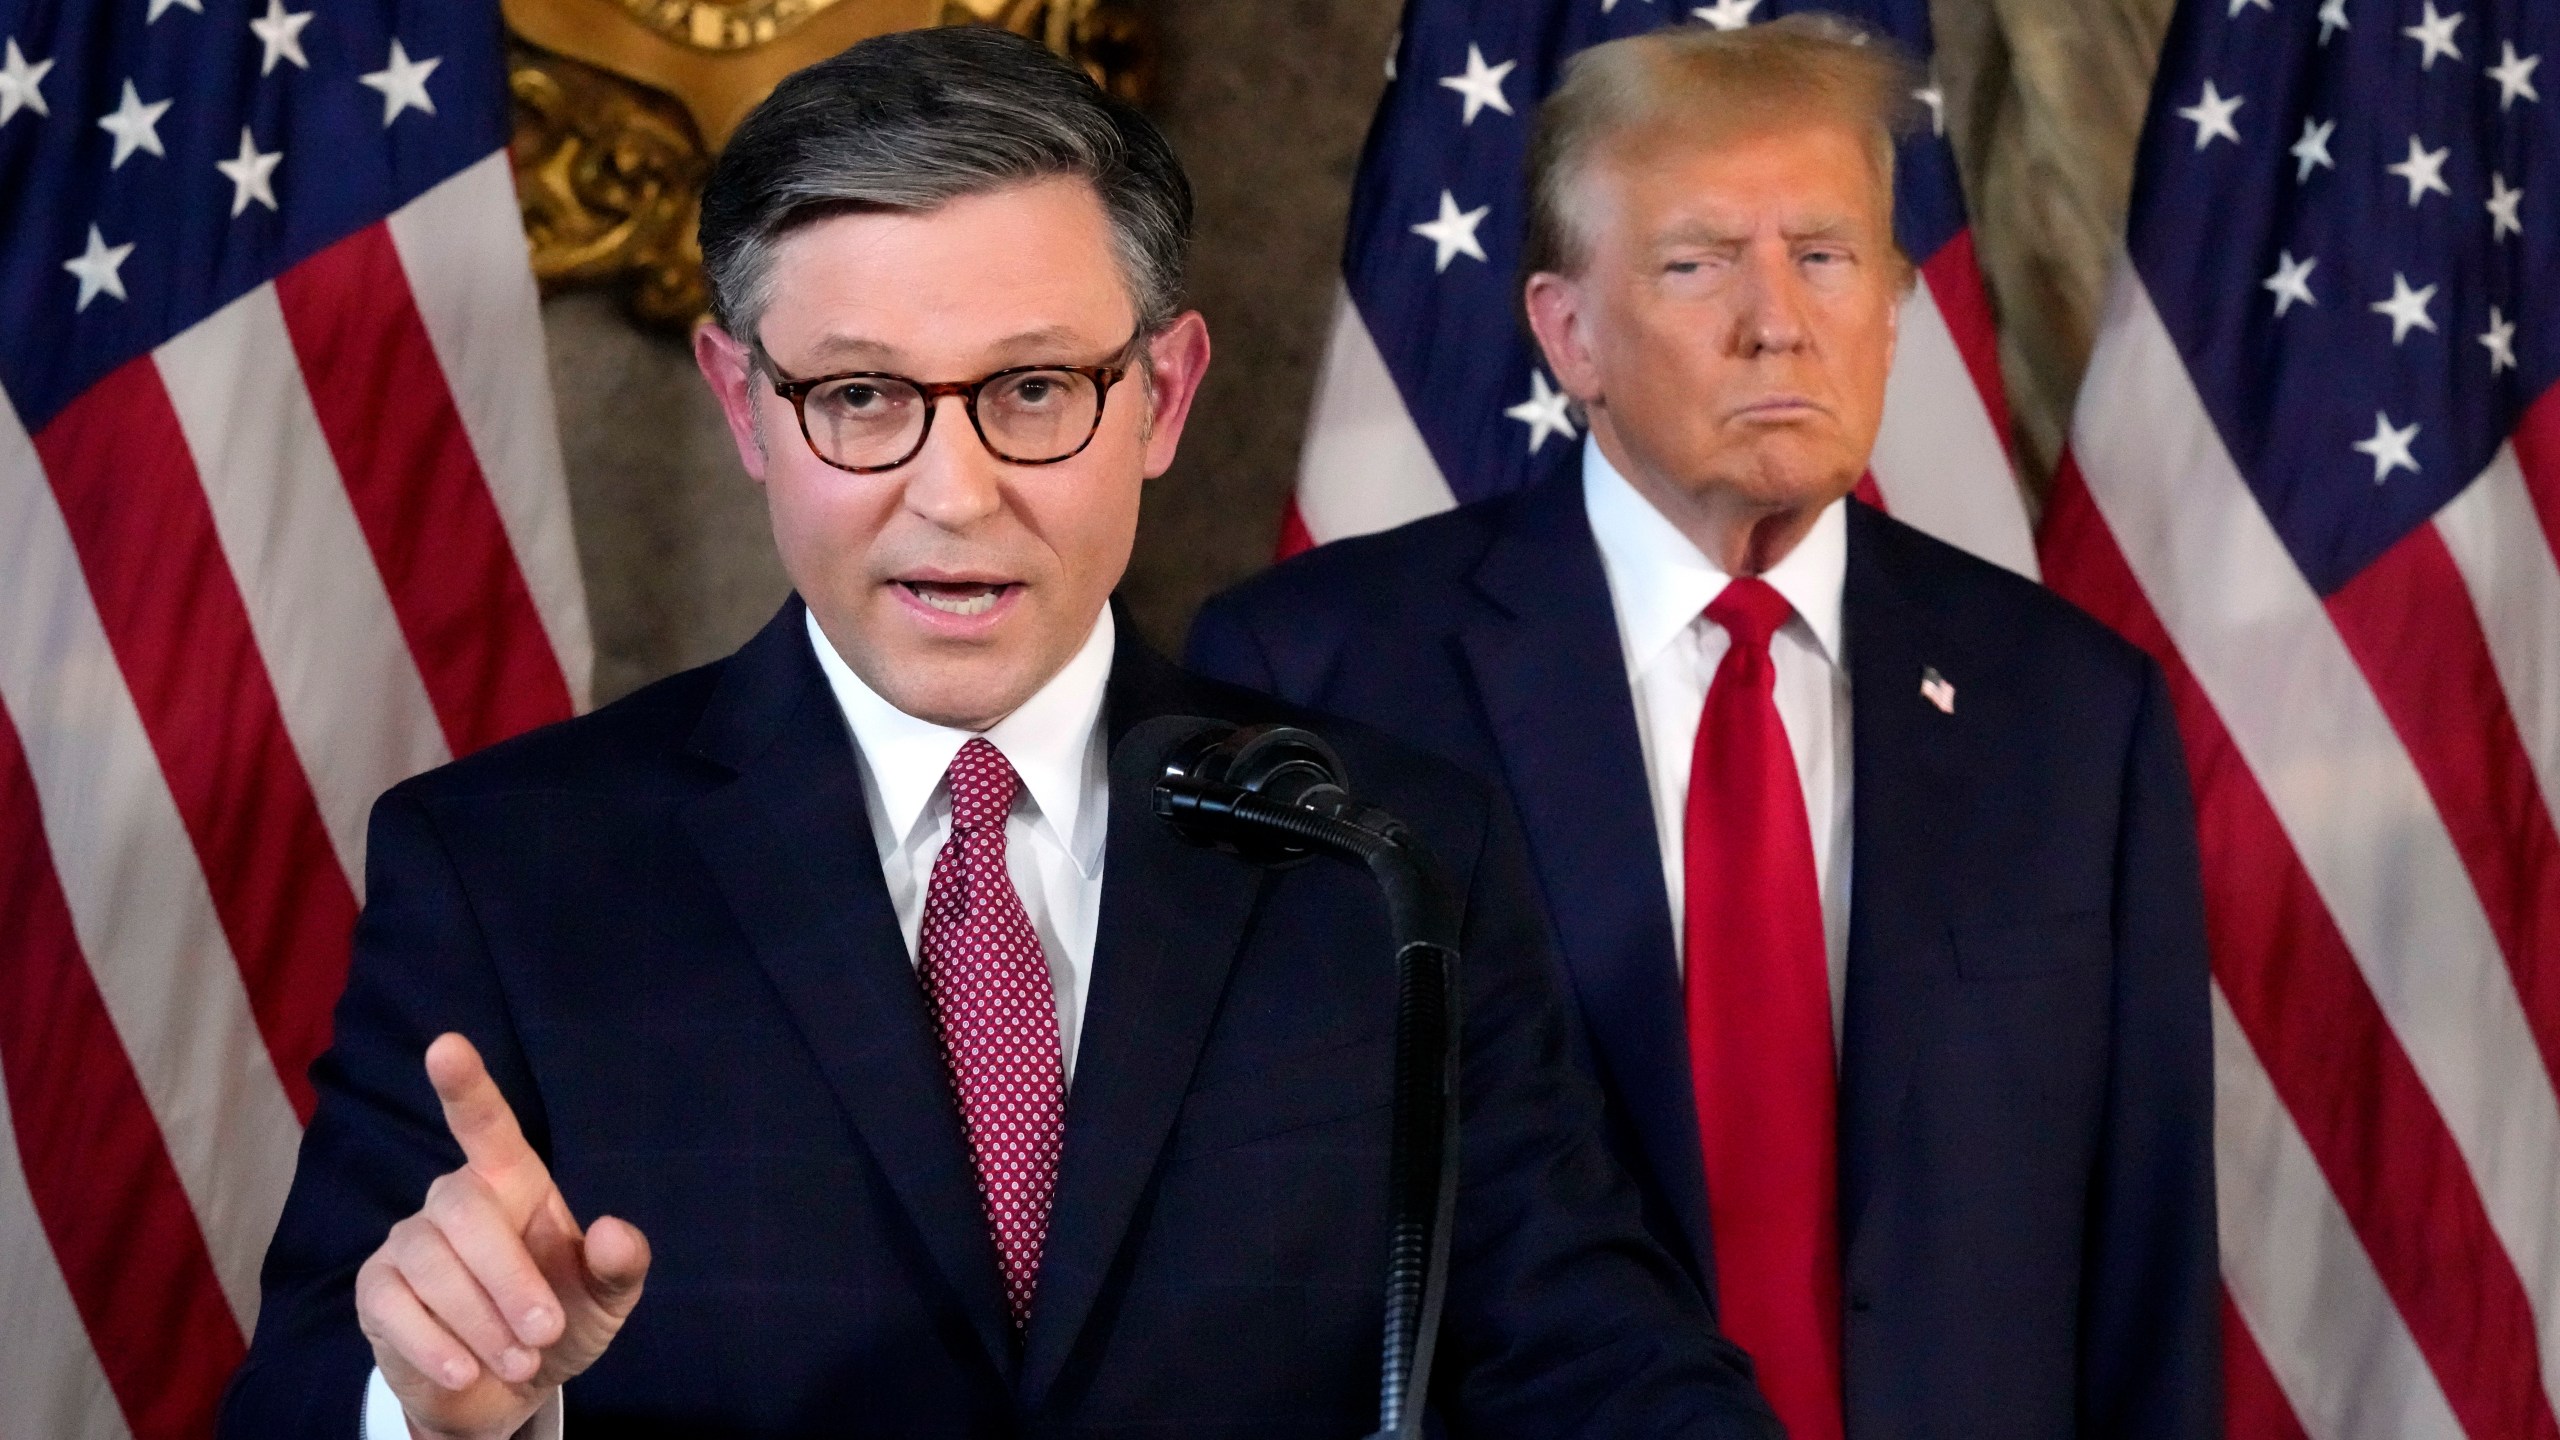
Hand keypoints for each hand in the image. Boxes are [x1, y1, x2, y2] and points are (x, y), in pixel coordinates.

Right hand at [355, 1033, 650, 1439]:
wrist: (505, 1390)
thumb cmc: (558, 1322)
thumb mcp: (604, 1300)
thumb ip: (618, 1266)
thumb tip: (614, 1230)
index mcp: (513, 1182)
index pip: (486, 1125)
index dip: (467, 1086)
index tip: (446, 1045)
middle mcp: (454, 1200)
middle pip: (466, 1212)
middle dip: (509, 1279)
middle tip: (543, 1333)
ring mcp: (408, 1242)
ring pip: (431, 1265)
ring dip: (480, 1321)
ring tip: (519, 1361)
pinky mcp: (376, 1290)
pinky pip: (393, 1308)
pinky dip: (435, 1347)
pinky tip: (466, 1372)